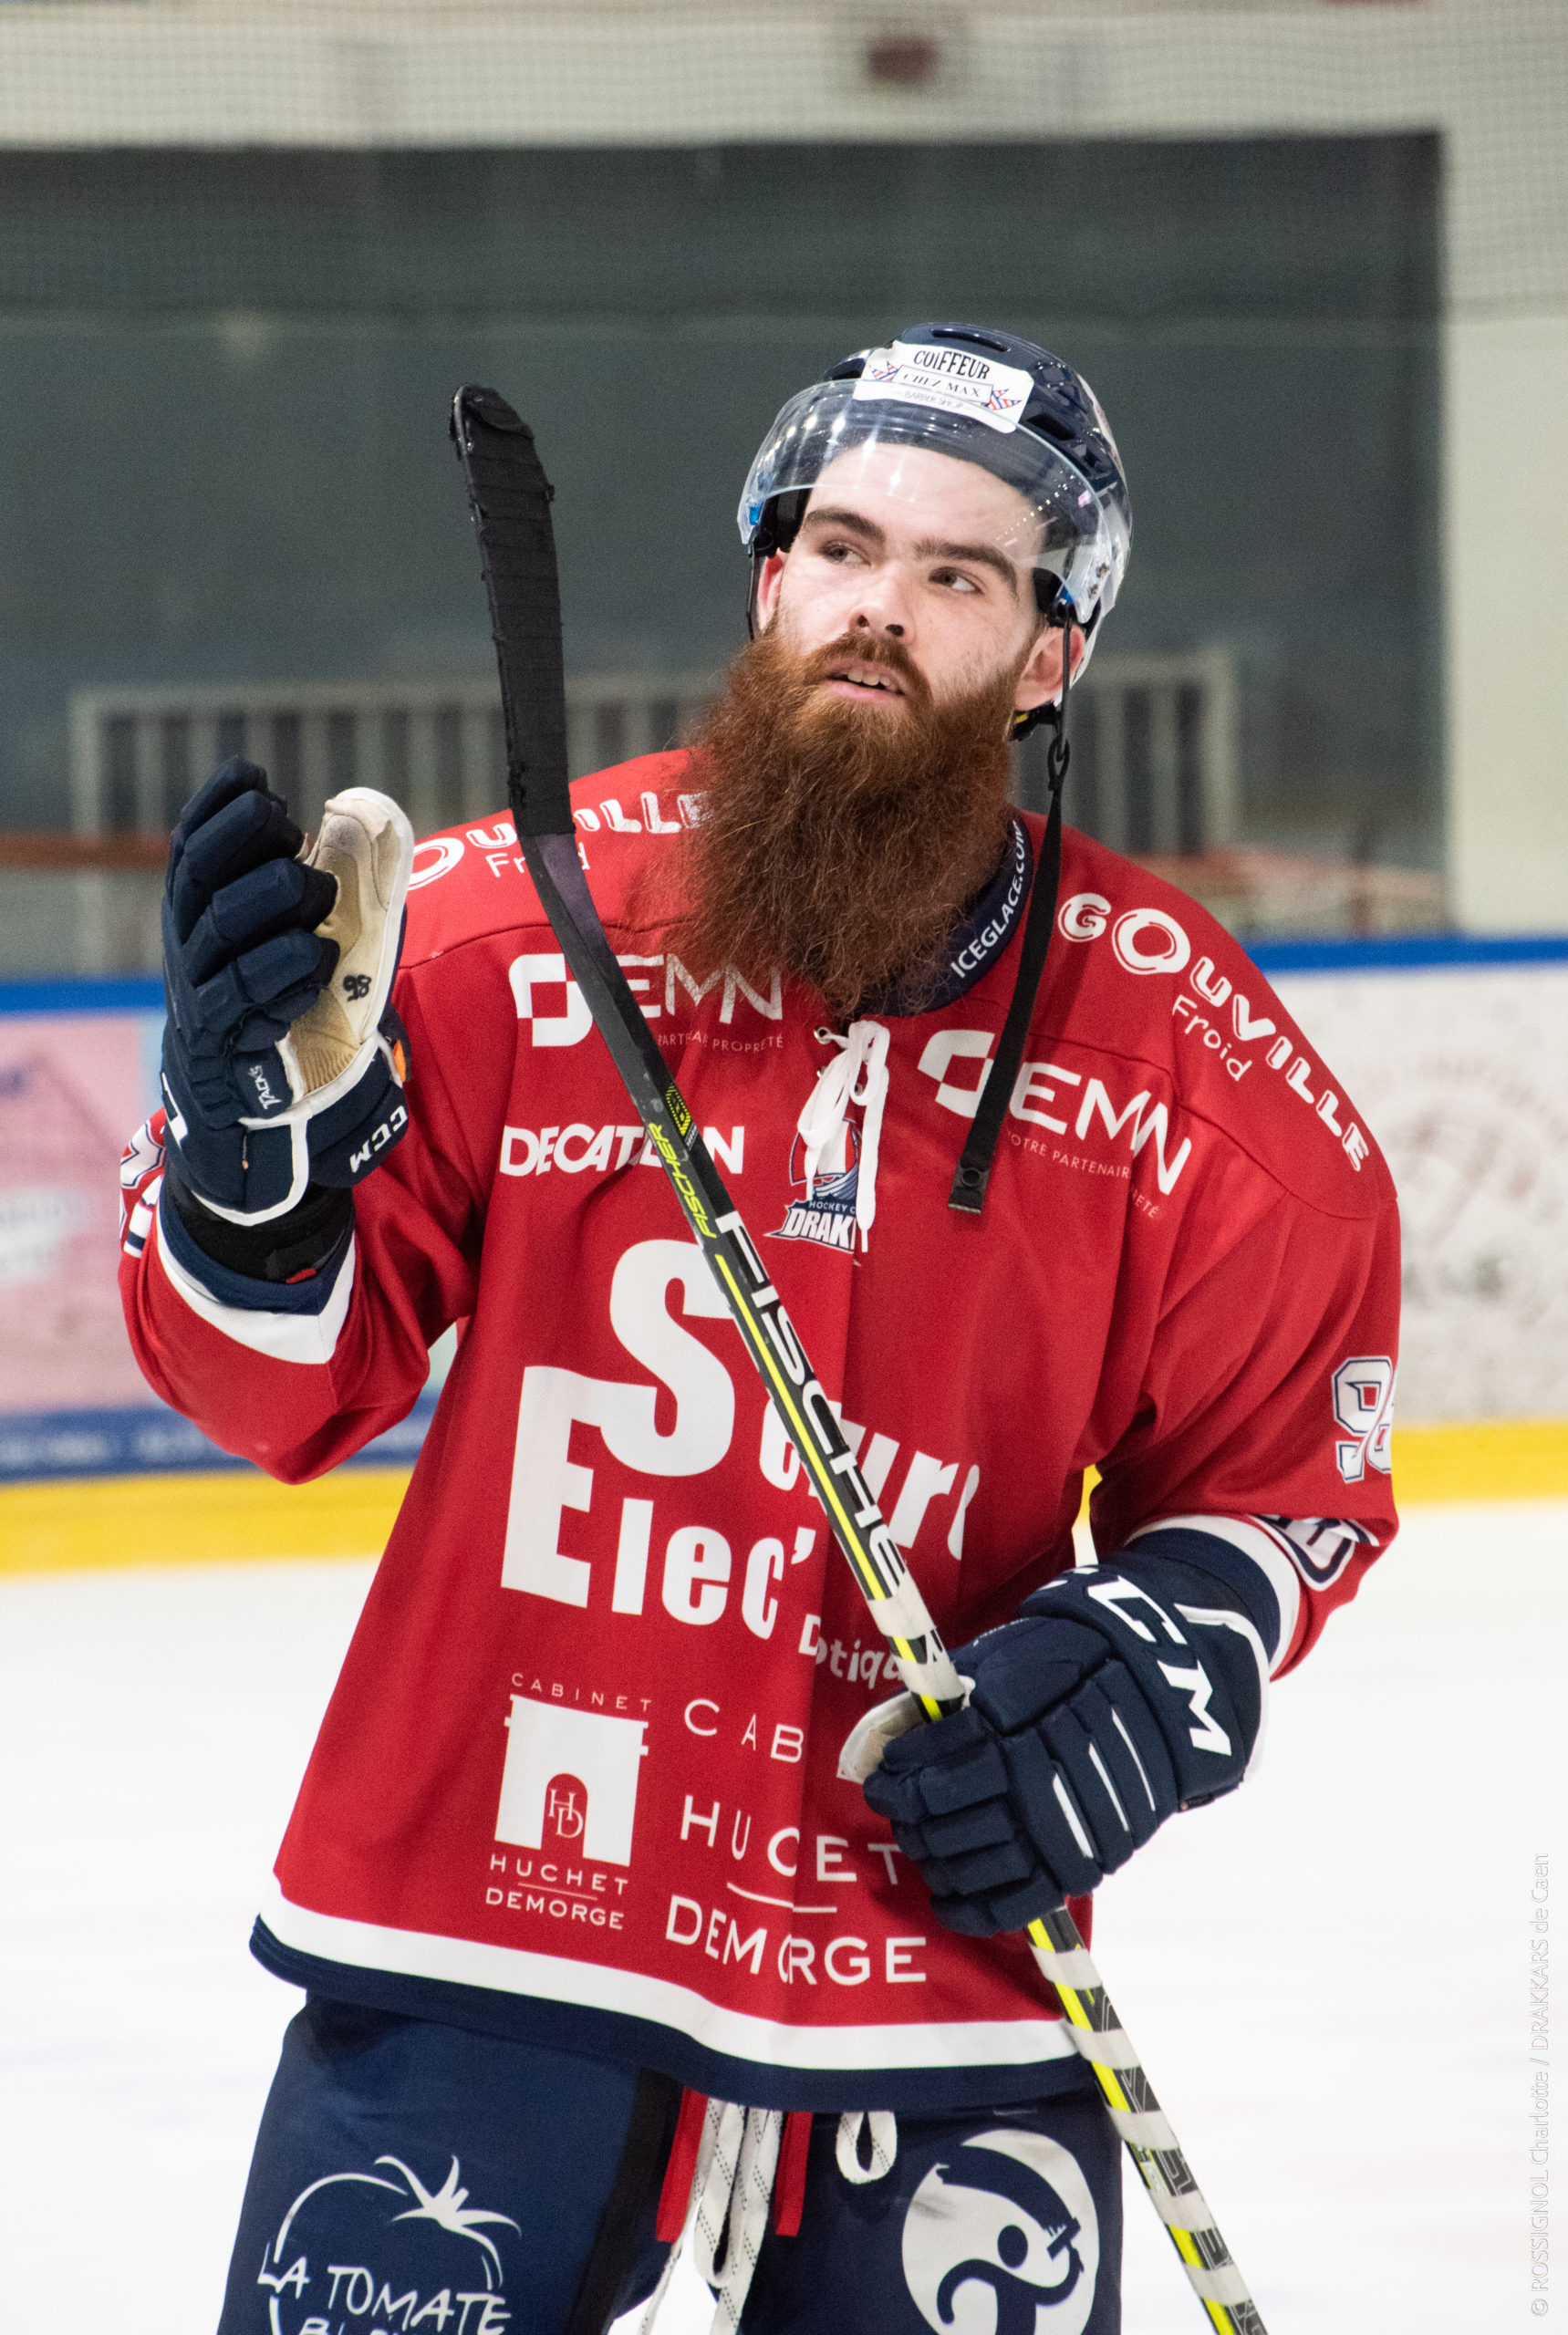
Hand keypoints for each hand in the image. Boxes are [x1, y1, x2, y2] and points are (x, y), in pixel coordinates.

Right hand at [160, 759, 413, 1224]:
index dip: (216, 806)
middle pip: (200, 876)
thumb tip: (383, 838)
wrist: (246, 1124)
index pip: (190, 847)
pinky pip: (242, 995)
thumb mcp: (286, 952)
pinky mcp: (219, 1046)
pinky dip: (284, 968)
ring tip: (317, 898)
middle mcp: (187, 950)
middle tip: (292, 837)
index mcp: (199, 919)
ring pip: (220, 925)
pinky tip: (316, 960)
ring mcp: (196, 998)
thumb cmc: (280, 1023)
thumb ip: (320, 901)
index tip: (252, 774)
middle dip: (247, 841)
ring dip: (275, 898)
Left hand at [861, 1557, 1264, 1935]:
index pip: (932, 1768)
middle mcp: (1038, 1786)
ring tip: (917, 1837)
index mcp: (1016, 1732)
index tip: (884, 1769)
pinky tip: (942, 1897)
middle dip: (907, 1812)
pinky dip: (970, 1909)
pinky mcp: (1084, 1864)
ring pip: (972, 1864)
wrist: (1165, 1690)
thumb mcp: (1008, 1660)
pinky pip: (1016, 1903)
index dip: (899, 1772)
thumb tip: (886, 1736)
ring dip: (931, 1855)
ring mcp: (1062, 1830)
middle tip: (892, 1802)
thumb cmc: (1074, 1662)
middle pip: (945, 1817)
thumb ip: (950, 1703)